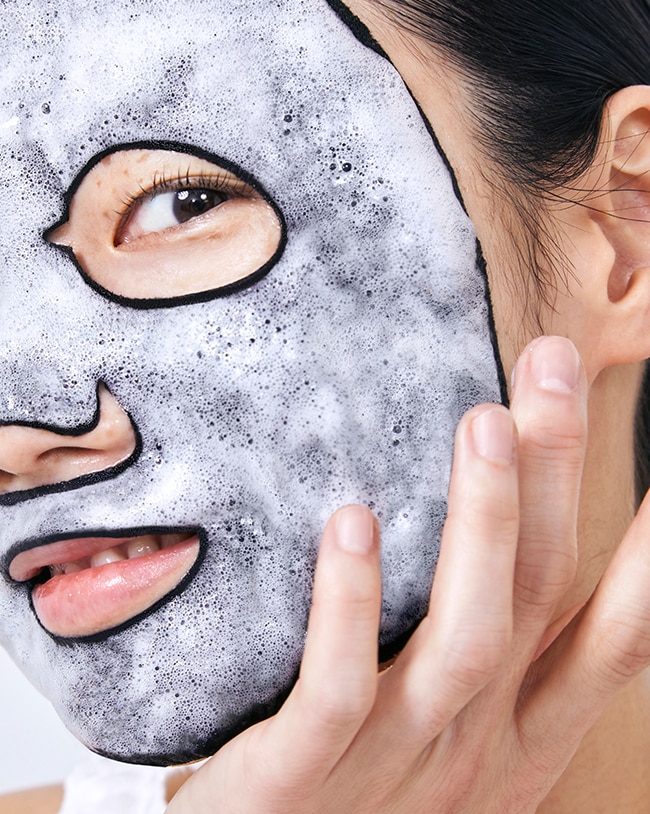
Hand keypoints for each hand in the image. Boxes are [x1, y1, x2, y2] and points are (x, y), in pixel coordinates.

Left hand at [166, 336, 649, 812]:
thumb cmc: (364, 793)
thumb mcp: (448, 725)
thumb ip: (470, 636)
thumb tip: (496, 523)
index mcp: (520, 732)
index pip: (614, 636)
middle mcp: (475, 744)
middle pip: (540, 594)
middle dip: (557, 476)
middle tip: (553, 364)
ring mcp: (395, 764)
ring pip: (466, 638)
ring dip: (483, 526)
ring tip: (483, 422)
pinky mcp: (303, 777)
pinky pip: (338, 688)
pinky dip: (350, 605)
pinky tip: (351, 522)